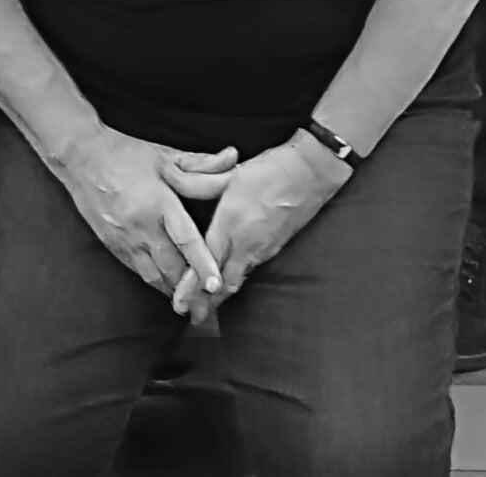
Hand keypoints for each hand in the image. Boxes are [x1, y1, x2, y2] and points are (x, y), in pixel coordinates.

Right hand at [53, 127, 237, 304]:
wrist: (80, 157)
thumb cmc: (125, 154)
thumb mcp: (165, 156)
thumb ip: (201, 166)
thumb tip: (233, 160)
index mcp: (158, 202)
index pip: (186, 240)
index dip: (203, 264)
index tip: (216, 284)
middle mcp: (141, 226)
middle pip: (171, 267)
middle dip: (191, 289)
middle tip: (211, 304)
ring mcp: (125, 239)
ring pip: (154, 276)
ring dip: (173, 290)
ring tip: (192, 303)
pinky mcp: (113, 245)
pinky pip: (138, 271)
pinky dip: (156, 282)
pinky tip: (167, 286)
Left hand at [174, 133, 351, 325]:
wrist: (310, 173)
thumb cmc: (270, 170)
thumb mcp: (230, 176)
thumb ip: (202, 186)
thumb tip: (175, 183)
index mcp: (230, 225)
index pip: (206, 264)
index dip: (191, 287)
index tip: (178, 302)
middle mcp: (246, 243)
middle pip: (223, 284)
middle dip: (205, 304)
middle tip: (190, 317)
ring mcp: (262, 249)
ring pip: (237, 280)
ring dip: (220, 296)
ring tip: (205, 309)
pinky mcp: (274, 249)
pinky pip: (249, 271)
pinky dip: (235, 281)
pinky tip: (227, 283)